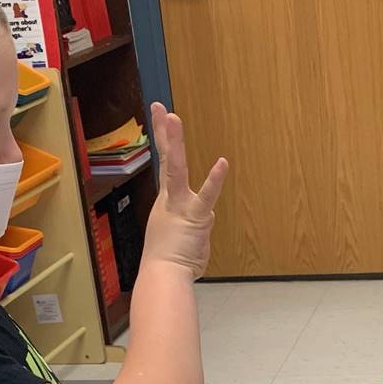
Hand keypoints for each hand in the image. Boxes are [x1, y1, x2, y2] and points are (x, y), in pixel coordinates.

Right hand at [143, 103, 226, 276]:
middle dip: (164, 133)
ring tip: (173, 118)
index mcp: (167, 202)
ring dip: (175, 143)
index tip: (162, 119)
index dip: (165, 142)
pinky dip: (214, 180)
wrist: (163, 275)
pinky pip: (206, 196)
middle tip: (160, 108)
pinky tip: (222, 162)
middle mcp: (171, 199)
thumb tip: (197, 234)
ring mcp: (181, 205)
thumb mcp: (177, 241)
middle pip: (167, 160)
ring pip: (177, 169)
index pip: (167, 166)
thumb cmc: (170, 263)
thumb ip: (190, 231)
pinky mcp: (195, 217)